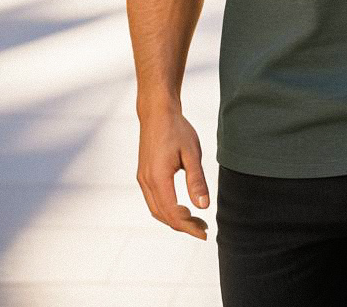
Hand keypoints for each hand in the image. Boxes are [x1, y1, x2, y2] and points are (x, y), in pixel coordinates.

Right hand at [136, 109, 209, 239]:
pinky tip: (181, 207)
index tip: (204, 233)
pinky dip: (167, 209)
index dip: (189, 226)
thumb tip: (203, 207)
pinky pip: (154, 200)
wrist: (157, 112)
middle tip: (203, 228)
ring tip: (195, 220)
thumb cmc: (177, 129)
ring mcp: (143, 179)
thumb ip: (196, 181)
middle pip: (163, 215)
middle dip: (183, 226)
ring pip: (156, 209)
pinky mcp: (144, 174)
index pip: (173, 213)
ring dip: (174, 219)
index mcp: (158, 178)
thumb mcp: (192, 153)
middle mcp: (146, 182)